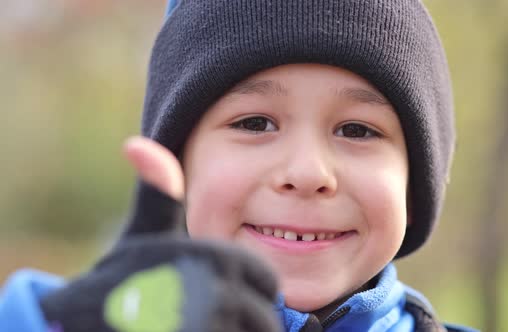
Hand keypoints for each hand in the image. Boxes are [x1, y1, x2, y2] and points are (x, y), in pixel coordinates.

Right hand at [39, 136, 281, 331]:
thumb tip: (139, 144)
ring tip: (201, 324)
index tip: (220, 293)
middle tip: (209, 315)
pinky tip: (195, 331)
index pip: (266, 281)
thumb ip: (156, 195)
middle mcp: (213, 293)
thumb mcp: (142, 236)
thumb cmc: (119, 280)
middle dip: (243, 318)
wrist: (78, 323)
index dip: (250, 290)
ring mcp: (205, 325)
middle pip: (262, 317)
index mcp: (210, 256)